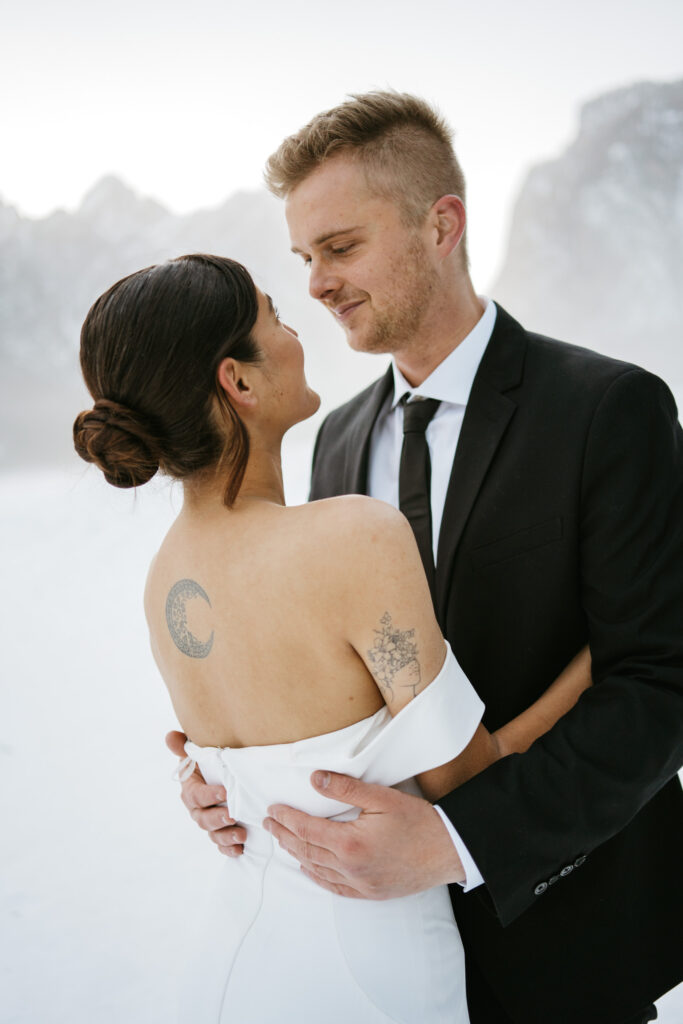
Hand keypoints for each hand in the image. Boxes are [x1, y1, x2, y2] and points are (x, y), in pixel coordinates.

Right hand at [165, 730, 246, 856]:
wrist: (223, 774)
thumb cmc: (208, 762)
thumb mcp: (197, 752)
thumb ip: (184, 746)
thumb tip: (170, 736)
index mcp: (191, 790)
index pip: (196, 795)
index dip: (209, 795)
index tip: (224, 792)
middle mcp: (198, 809)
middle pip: (203, 819)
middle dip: (217, 819)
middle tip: (232, 816)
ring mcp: (209, 822)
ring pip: (213, 834)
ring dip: (225, 837)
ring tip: (241, 835)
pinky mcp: (221, 831)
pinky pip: (221, 845)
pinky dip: (229, 849)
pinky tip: (239, 850)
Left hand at [263, 770, 464, 897]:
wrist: (449, 851)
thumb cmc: (418, 822)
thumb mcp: (382, 797)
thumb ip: (346, 788)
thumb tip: (315, 779)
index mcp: (350, 844)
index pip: (306, 829)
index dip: (286, 818)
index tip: (273, 809)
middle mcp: (350, 869)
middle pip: (306, 850)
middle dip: (284, 835)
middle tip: (269, 823)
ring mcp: (359, 885)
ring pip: (317, 870)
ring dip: (296, 854)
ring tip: (283, 840)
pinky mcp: (369, 893)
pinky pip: (333, 888)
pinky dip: (316, 876)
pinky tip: (309, 868)